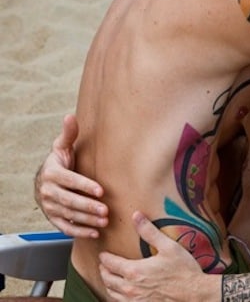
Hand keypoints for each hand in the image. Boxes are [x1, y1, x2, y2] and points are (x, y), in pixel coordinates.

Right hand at [34, 114, 107, 236]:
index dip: (84, 186)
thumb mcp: (62, 147)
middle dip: (88, 206)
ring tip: (105, 221)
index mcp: (52, 173)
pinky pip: (65, 227)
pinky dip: (79, 231)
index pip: (70, 180)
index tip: (101, 190)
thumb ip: (69, 134)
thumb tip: (70, 116)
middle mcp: (48, 191)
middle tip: (106, 210)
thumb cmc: (59, 162)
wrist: (44, 181)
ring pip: (68, 215)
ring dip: (87, 220)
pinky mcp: (53, 218)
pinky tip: (95, 232)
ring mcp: (50, 207)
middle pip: (69, 200)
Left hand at [99, 211, 217, 300]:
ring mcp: (134, 300)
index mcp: (134, 271)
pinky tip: (121, 293)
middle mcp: (130, 288)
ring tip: (109, 278)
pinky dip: (116, 296)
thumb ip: (150, 231)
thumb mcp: (169, 246)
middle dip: (103, 270)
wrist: (194, 294)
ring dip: (108, 284)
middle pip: (108, 279)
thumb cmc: (183, 270)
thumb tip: (136, 216)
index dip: (105, 258)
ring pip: (111, 293)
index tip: (103, 254)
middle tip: (104, 265)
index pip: (111, 263)